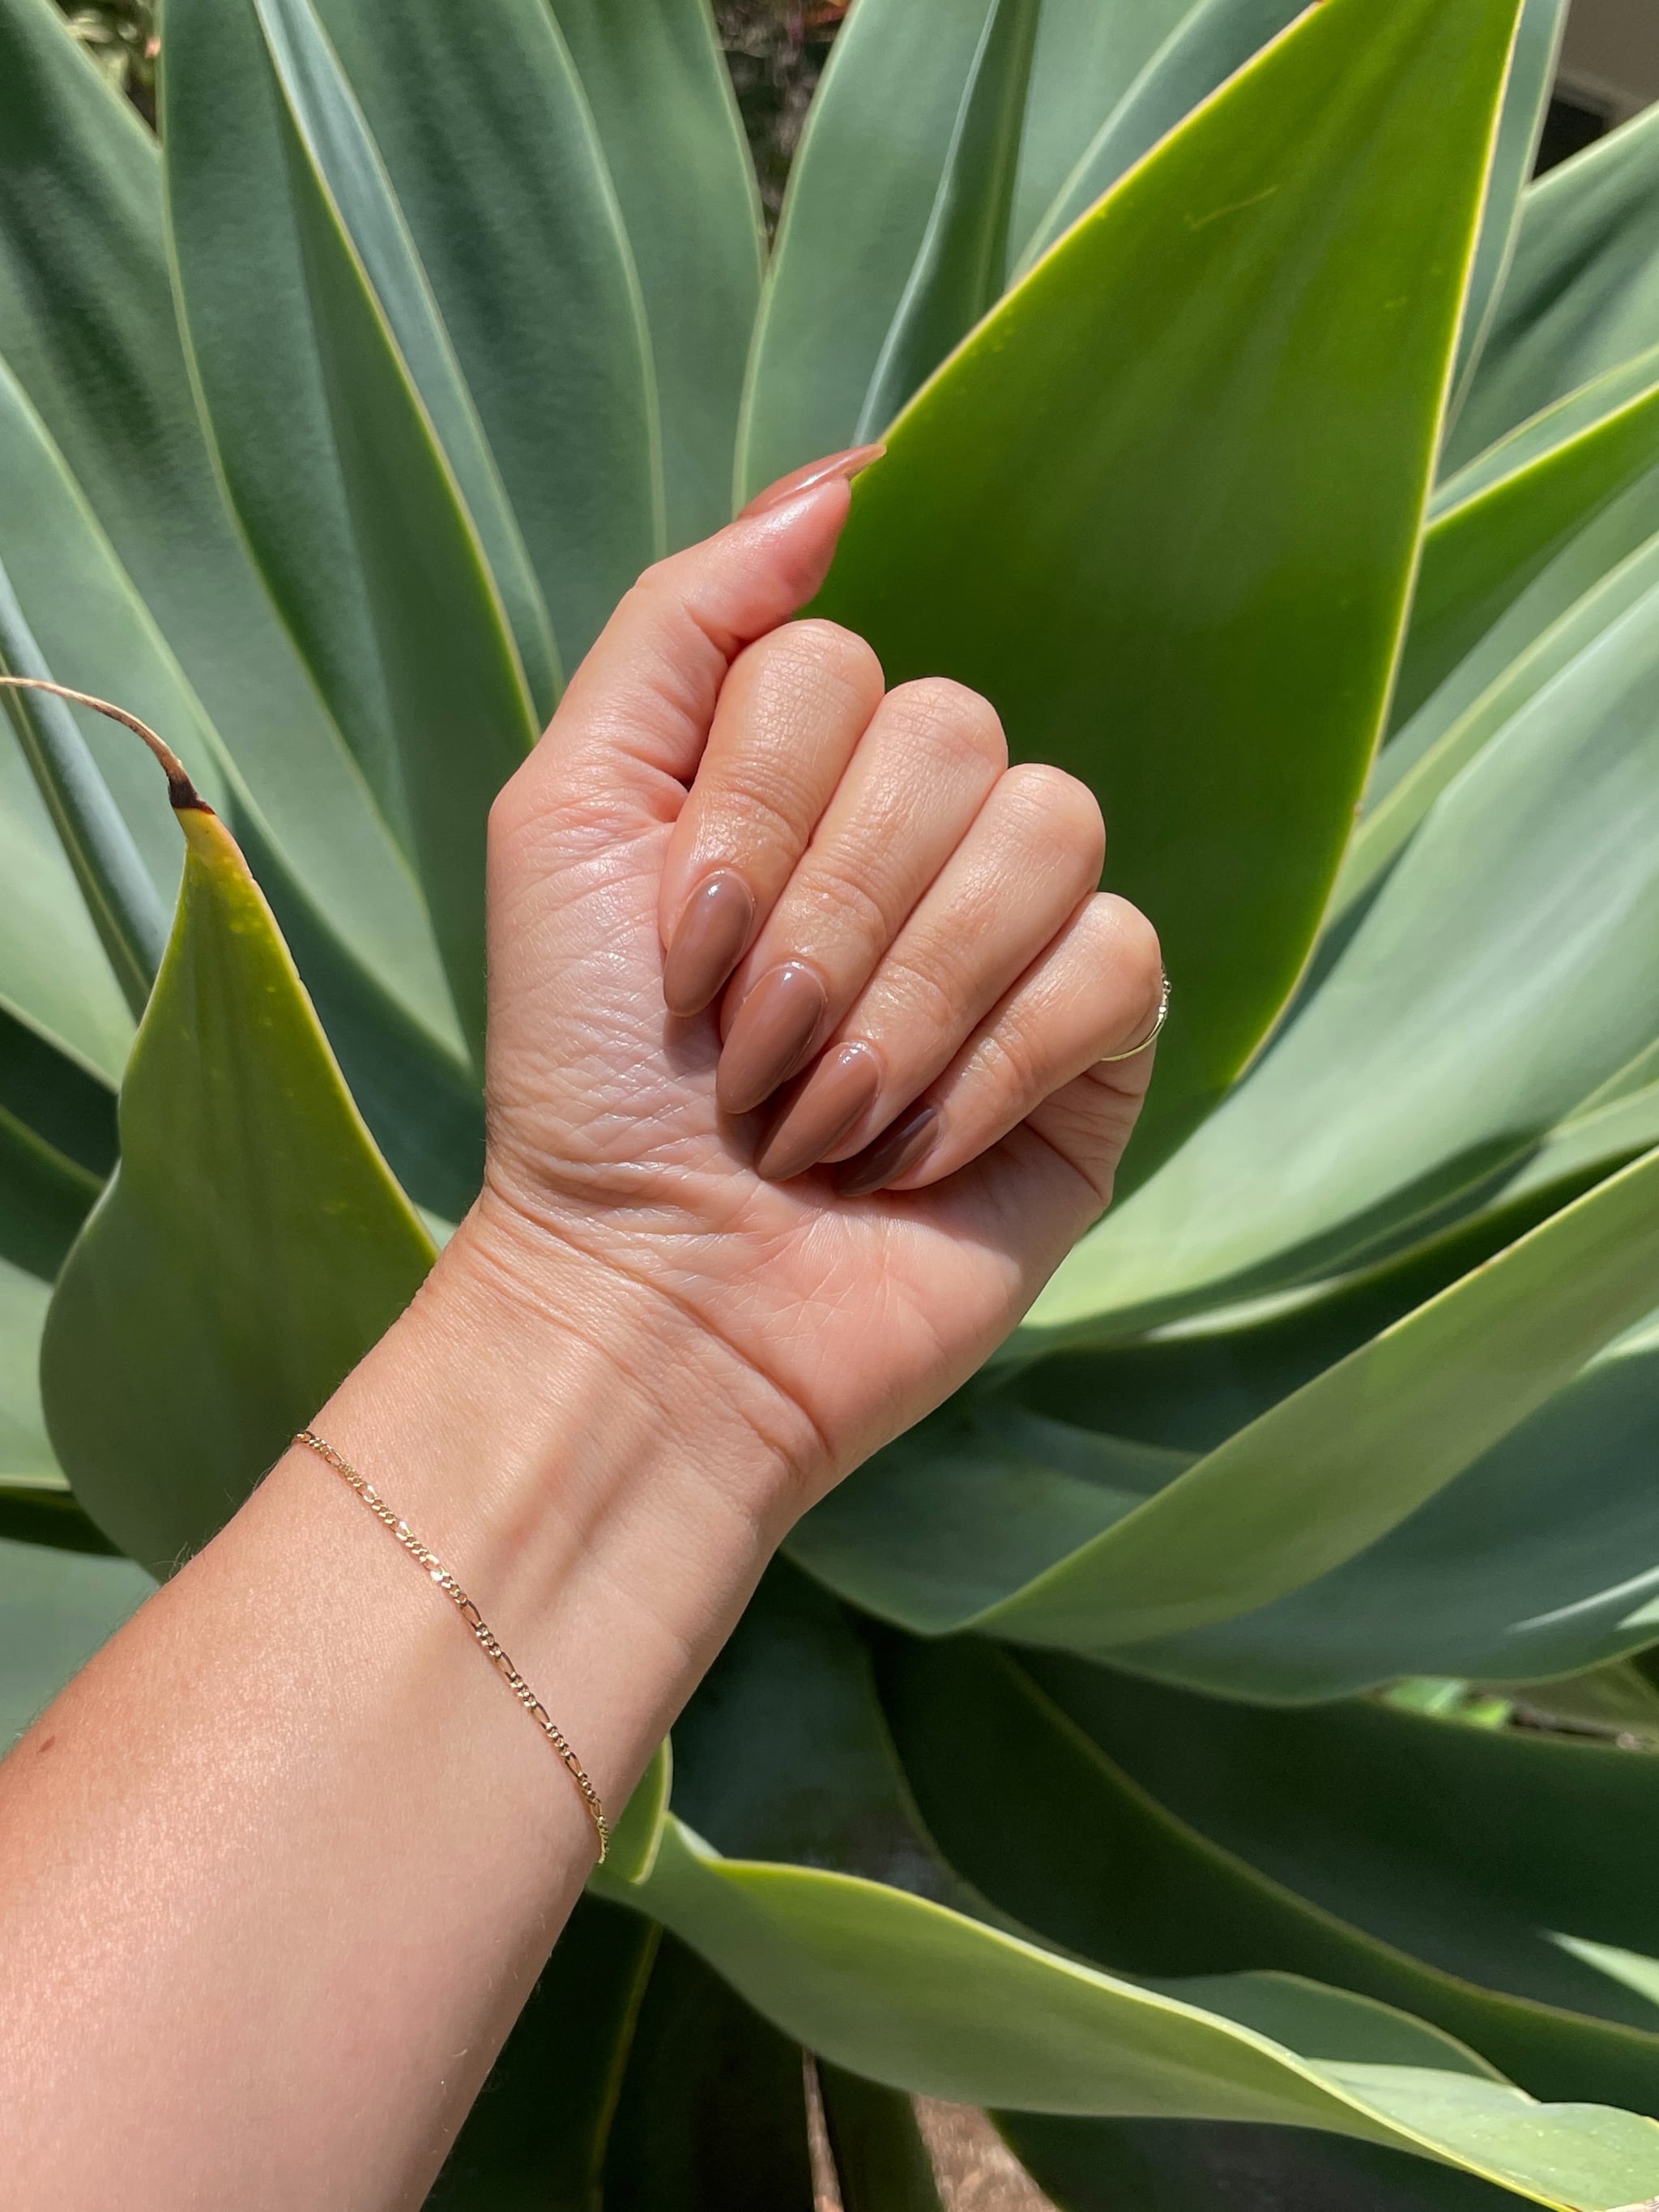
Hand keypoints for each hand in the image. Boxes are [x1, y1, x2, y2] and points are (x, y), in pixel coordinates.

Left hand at [470, 452, 1162, 1509]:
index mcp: (803, 762)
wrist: (660, 1298)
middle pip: (955, 736)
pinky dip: (993, 1066)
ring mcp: (1022, 928)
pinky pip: (1113, 962)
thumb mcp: (566, 816)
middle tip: (750, 1055)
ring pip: (1048, 831)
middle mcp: (924, 822)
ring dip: (904, 1000)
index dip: (752, 813)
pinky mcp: (1099, 1041)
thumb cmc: (588, 1074)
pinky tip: (913, 1150)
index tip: (678, 953)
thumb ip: (681, 626)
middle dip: (824, 923)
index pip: (839, 661)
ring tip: (823, 1116)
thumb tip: (845, 483)